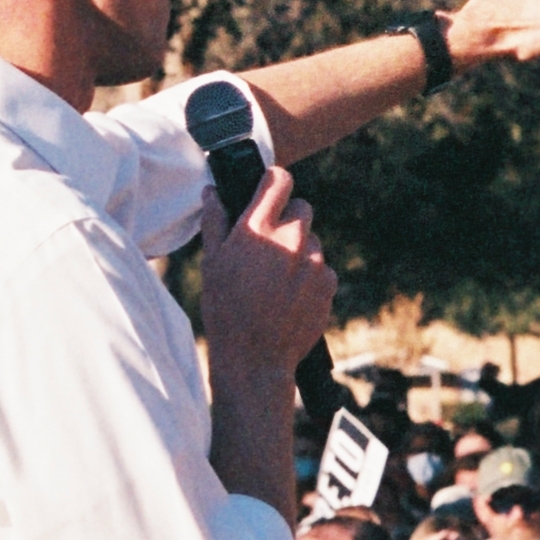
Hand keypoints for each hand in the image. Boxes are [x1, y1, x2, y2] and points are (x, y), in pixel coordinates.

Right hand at [200, 170, 334, 386]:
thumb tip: (212, 193)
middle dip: (288, 220)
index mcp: (257, 229)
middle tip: (270, 245)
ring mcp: (314, 262)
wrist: (255, 360)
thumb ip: (214, 222)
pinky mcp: (328, 284)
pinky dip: (310, 277)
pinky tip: (290, 297)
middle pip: (302, 209)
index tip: (270, 189)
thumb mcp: (211, 264)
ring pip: (312, 241)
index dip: (274, 181)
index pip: (279, 180)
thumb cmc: (225, 311)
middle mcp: (290, 240)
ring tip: (277, 281)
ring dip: (299, 252)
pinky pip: (322, 268)